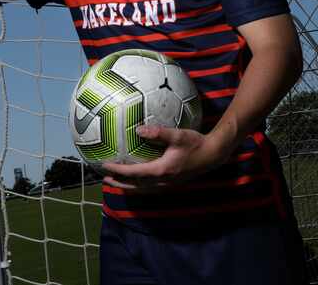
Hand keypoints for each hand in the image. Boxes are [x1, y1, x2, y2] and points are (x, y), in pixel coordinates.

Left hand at [101, 125, 228, 188]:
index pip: (133, 173)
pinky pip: (150, 187)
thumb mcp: (177, 135)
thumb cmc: (196, 143)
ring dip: (127, 186)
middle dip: (118, 183)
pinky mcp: (172, 182)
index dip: (117, 171)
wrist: (213, 155)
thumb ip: (158, 133)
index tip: (104, 165)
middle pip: (134, 186)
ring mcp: (167, 184)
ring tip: (116, 181)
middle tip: (104, 178)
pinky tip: (137, 179)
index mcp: (161, 170)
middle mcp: (162, 181)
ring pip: (142, 189)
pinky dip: (138, 185)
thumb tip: (139, 129)